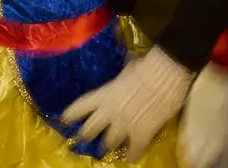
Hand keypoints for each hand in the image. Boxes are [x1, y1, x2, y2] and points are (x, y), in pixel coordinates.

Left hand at [61, 47, 193, 159]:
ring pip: (109, 142)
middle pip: (90, 129)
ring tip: (104, 150)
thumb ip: (120, 79)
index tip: (63, 120)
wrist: (164, 76)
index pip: (80, 106)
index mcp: (103, 95)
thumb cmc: (145, 67)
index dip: (70, 114)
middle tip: (83, 139)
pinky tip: (130, 159)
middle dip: (85, 135)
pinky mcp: (141, 134)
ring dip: (107, 146)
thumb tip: (125, 70)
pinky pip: (134, 151)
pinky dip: (132, 156)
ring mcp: (124, 125)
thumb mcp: (125, 71)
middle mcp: (109, 112)